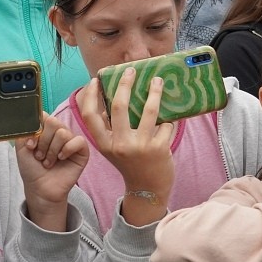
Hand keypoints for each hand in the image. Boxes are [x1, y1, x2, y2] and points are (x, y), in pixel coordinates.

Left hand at [16, 112, 88, 231]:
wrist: (39, 188)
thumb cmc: (32, 169)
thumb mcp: (22, 148)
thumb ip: (25, 130)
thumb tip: (33, 116)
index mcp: (46, 129)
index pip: (44, 116)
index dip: (36, 129)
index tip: (30, 144)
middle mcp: (59, 132)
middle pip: (53, 122)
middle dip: (43, 142)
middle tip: (39, 156)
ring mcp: (71, 140)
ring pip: (63, 133)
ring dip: (52, 150)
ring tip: (48, 162)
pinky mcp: (82, 150)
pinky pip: (78, 141)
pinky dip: (67, 150)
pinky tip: (61, 159)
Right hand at [76, 73, 173, 225]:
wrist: (147, 190)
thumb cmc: (131, 164)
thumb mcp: (114, 149)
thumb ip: (112, 128)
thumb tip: (117, 97)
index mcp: (104, 144)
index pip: (90, 115)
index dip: (90, 95)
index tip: (95, 80)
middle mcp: (120, 145)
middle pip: (119, 105)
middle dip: (125, 83)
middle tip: (131, 71)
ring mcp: (140, 146)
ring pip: (148, 110)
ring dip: (154, 92)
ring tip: (157, 81)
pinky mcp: (159, 148)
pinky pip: (166, 123)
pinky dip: (169, 118)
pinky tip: (172, 115)